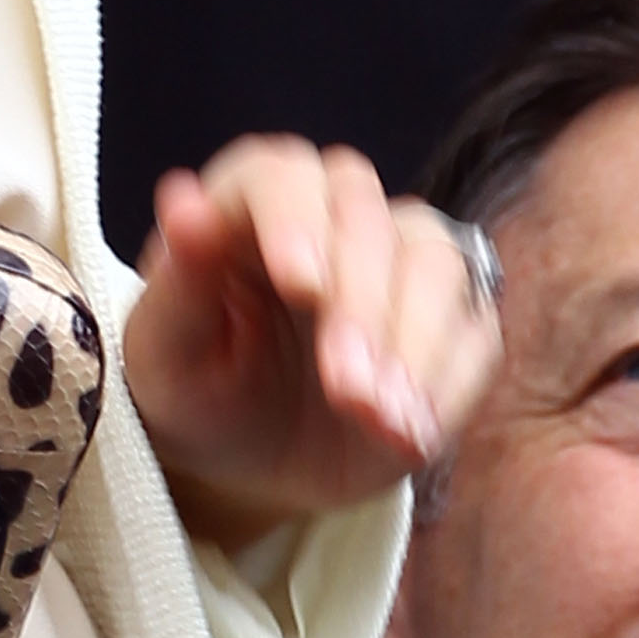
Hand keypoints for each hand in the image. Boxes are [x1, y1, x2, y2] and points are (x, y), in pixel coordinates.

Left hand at [122, 134, 503, 551]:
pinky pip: (474, 332)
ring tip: (380, 419)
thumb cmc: (195, 392)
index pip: (281, 177)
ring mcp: (400, 259)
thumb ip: (177, 282)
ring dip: (414, 345)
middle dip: (362, 305)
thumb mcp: (163, 355)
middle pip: (368, 217)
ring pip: (436, 263)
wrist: (249, 460)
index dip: (295, 220)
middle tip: (346, 392)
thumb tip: (182, 200)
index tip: (300, 286)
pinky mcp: (450, 318)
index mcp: (250, 200)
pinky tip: (410, 434)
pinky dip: (448, 385)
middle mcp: (333, 211)